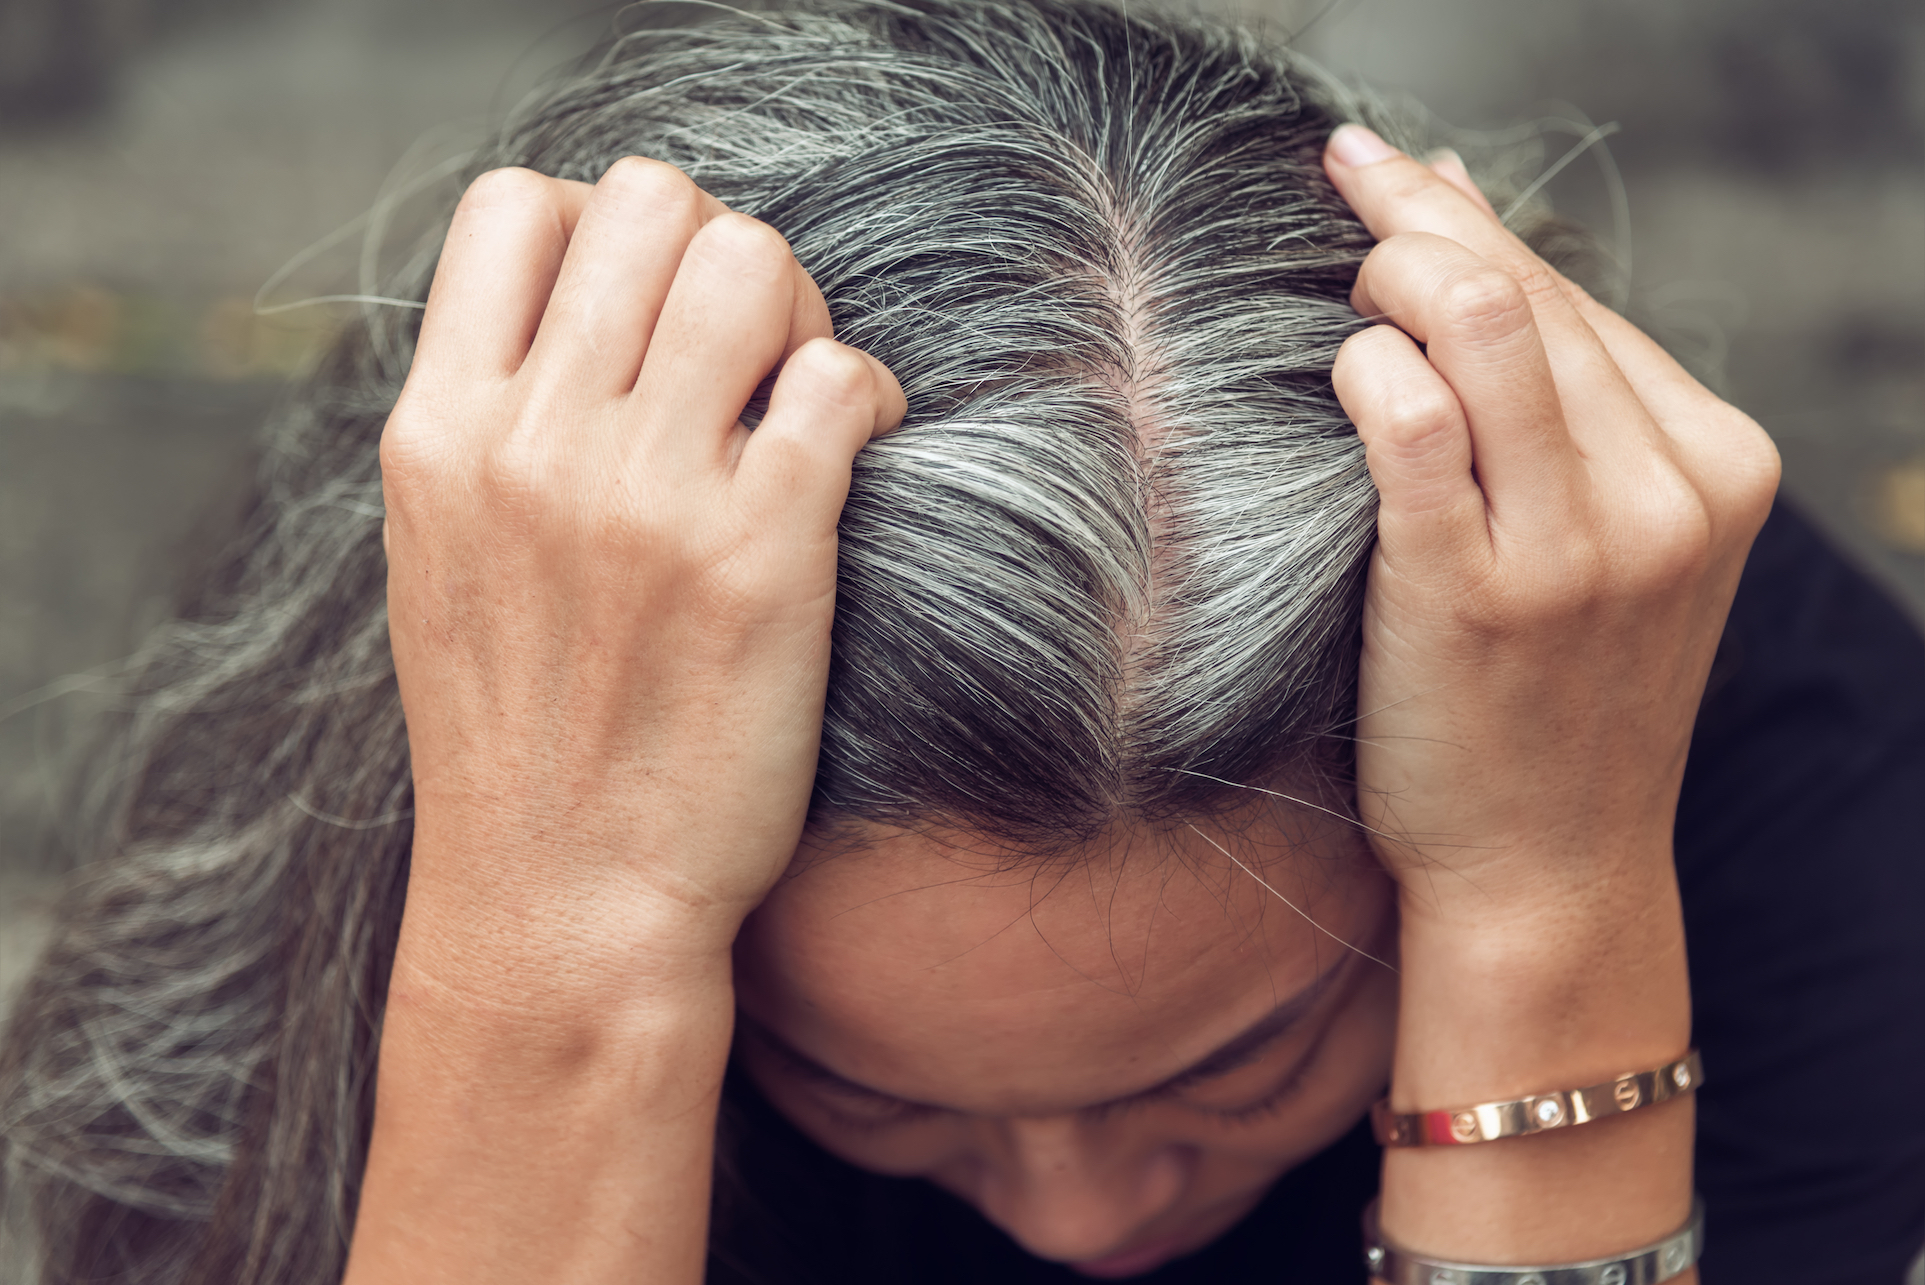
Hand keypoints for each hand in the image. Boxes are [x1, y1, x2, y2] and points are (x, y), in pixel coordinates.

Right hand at [380, 158, 904, 997]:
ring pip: (754, 262)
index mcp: (438, 434)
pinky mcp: (762, 555)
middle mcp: (534, 444)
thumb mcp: (447, 559)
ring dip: (798, 309)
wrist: (563, 905)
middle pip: (652, 202)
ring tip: (799, 395)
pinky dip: (865, 392)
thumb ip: (494, 426)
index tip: (643, 316)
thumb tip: (592, 317)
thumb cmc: (518, 738)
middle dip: (717, 252)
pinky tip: (853, 450)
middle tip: (744, 352)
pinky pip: (838, 379)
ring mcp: (647, 497)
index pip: (516, 206)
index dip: (602, 229)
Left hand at [1324, 125, 1774, 1271]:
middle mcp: (1665, 494)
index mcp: (1714, 464)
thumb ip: (1548, 388)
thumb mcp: (1594, 533)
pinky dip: (1365, 370)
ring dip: (1389, 272)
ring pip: (1482, 325)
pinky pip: (1413, 425)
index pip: (1575, 295)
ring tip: (1335, 277)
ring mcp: (1579, 548)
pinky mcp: (1476, 596)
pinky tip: (1337, 366)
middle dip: (1416, 218)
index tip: (1388, 173)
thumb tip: (1459, 214)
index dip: (1467, 219)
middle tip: (1340, 187)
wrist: (1548, 871)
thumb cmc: (1550, 696)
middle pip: (1526, 293)